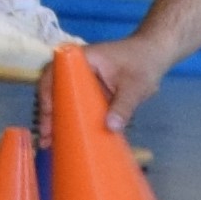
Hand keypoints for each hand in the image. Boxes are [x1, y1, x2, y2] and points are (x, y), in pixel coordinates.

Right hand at [44, 34, 161, 139]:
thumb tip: (111, 127)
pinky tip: (67, 137)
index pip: (54, 74)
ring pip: (63, 99)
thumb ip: (123, 106)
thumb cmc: (144, 63)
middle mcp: (77, 68)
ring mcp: (83, 80)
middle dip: (48, 114)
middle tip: (45, 138)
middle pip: (53, 90)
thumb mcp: (135, 86)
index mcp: (82, 59)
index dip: (47, 95)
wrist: (155, 55)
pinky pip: (76, 104)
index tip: (48, 116)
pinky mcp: (90, 91)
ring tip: (50, 143)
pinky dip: (71, 119)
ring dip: (56, 119)